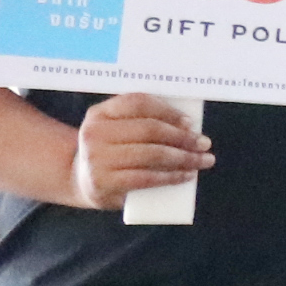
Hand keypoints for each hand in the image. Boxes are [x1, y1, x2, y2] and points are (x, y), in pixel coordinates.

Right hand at [67, 93, 207, 209]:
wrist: (81, 181)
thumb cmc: (110, 152)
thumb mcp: (117, 130)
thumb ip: (142, 121)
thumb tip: (188, 125)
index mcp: (99, 113)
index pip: (138, 103)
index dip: (168, 111)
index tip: (190, 122)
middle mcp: (94, 133)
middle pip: (149, 129)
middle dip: (182, 137)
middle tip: (204, 143)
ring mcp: (97, 159)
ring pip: (152, 154)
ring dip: (184, 157)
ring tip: (203, 160)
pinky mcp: (104, 182)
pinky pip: (146, 177)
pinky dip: (172, 176)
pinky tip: (187, 175)